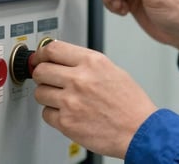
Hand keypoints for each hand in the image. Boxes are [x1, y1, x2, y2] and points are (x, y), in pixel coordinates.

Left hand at [31, 40, 157, 158]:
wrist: (139, 130)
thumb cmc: (130, 103)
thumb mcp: (112, 70)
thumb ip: (86, 63)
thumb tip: (64, 60)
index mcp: (92, 62)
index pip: (53, 49)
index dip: (41, 54)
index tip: (39, 58)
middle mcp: (79, 79)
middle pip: (40, 70)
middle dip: (42, 75)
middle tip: (48, 79)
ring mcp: (70, 101)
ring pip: (40, 92)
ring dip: (47, 95)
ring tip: (62, 99)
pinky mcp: (66, 122)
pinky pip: (46, 114)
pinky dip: (53, 115)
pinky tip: (67, 113)